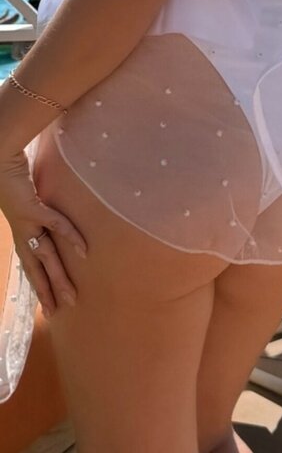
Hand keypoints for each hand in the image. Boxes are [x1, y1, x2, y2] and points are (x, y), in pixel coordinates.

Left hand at [0, 149, 86, 317]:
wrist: (0, 159)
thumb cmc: (14, 174)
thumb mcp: (29, 195)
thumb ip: (41, 206)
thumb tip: (54, 213)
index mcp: (22, 231)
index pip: (31, 265)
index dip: (40, 284)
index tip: (49, 305)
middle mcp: (23, 232)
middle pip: (37, 267)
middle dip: (49, 290)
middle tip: (61, 311)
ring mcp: (27, 221)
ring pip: (46, 256)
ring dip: (58, 277)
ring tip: (71, 295)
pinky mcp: (32, 207)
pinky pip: (55, 224)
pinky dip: (69, 236)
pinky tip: (83, 250)